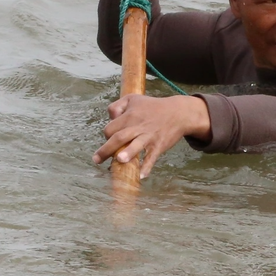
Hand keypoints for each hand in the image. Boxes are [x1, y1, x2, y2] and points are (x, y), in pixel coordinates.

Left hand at [94, 93, 210, 179]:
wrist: (178, 112)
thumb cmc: (152, 106)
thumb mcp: (133, 99)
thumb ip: (116, 106)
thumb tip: (109, 118)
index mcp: (129, 116)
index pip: (111, 128)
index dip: (107, 135)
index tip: (109, 140)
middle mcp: (138, 127)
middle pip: (119, 137)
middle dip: (107, 149)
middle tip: (96, 159)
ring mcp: (149, 137)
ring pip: (136, 145)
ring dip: (128, 153)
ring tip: (120, 160)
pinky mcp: (159, 146)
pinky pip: (152, 157)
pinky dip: (147, 166)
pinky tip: (141, 176)